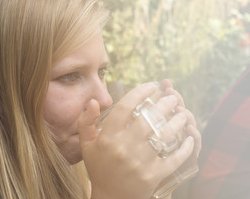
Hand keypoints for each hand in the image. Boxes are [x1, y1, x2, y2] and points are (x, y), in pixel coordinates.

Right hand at [78, 82, 195, 198]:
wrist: (110, 198)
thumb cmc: (99, 168)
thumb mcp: (86, 145)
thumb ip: (85, 122)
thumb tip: (93, 101)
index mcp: (107, 138)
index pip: (124, 108)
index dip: (138, 93)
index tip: (150, 86)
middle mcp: (123, 148)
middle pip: (148, 119)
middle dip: (164, 104)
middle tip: (173, 98)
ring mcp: (139, 162)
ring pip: (163, 136)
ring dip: (177, 122)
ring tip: (183, 114)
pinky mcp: (152, 176)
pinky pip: (173, 159)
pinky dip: (184, 148)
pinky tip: (188, 138)